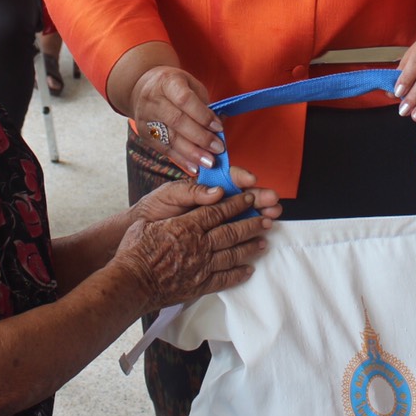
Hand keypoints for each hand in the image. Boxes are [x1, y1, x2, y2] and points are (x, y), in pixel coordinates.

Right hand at [112, 189, 272, 309]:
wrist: (131, 283)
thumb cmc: (134, 251)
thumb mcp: (148, 223)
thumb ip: (170, 215)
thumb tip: (191, 203)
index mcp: (186, 227)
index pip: (217, 212)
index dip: (236, 203)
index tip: (249, 197)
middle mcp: (198, 245)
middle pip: (231, 232)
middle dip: (251, 224)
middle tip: (267, 219)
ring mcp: (201, 267)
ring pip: (232, 254)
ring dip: (250, 247)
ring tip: (264, 242)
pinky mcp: (199, 285)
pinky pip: (224, 279)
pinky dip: (238, 274)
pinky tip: (249, 270)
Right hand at [130, 66, 223, 173]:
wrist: (142, 89)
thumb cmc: (174, 87)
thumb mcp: (190, 85)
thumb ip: (204, 103)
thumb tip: (220, 124)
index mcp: (167, 82)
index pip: (185, 100)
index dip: (203, 115)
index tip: (219, 127)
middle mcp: (153, 100)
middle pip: (177, 121)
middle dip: (200, 137)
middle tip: (218, 149)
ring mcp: (146, 118)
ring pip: (170, 138)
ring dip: (192, 153)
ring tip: (209, 162)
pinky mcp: (144, 134)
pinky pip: (164, 149)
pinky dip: (181, 160)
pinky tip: (195, 167)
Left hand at [134, 167, 281, 222]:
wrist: (141, 236)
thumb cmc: (154, 211)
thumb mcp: (169, 196)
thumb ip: (192, 191)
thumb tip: (217, 190)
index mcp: (204, 186)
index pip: (227, 177)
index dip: (241, 177)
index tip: (251, 180)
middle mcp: (214, 201)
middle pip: (242, 195)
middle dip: (259, 196)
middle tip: (273, 200)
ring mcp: (217, 219)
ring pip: (245, 213)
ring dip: (261, 212)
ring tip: (274, 214)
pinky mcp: (216, 237)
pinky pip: (237, 233)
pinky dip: (252, 233)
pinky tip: (263, 233)